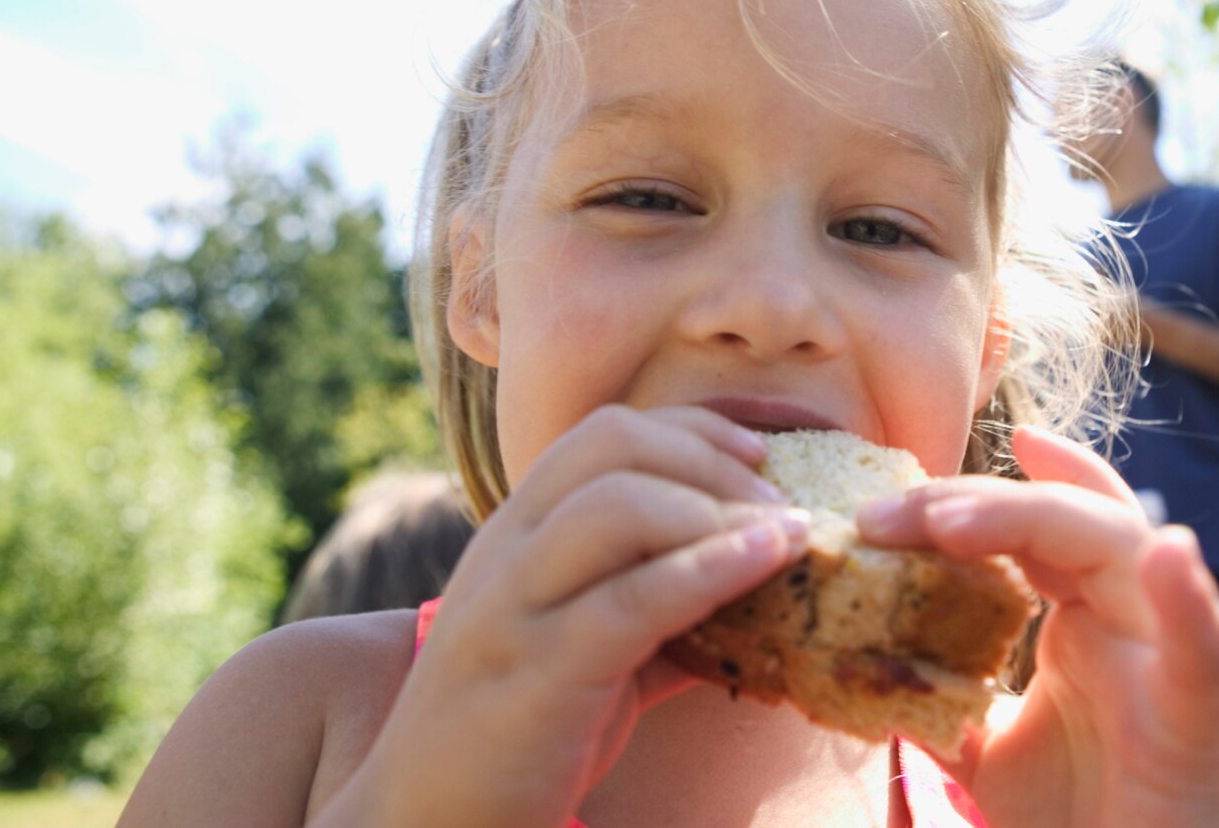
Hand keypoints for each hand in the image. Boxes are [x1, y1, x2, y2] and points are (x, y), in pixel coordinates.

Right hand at [320, 406, 807, 827]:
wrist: (430, 820)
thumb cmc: (518, 735)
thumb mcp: (582, 650)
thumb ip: (652, 610)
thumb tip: (753, 588)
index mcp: (514, 534)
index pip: (603, 434)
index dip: (691, 430)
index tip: (760, 455)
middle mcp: (507, 553)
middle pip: (612, 446)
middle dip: (711, 458)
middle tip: (781, 500)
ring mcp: (515, 608)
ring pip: (619, 507)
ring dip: (718, 507)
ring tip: (787, 533)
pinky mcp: (539, 673)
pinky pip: (633, 600)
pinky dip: (712, 569)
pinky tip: (765, 563)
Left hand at [858, 427, 1218, 827]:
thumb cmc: (1082, 823)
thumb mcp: (985, 762)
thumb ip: (940, 711)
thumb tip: (864, 674)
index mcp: (1084, 624)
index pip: (1037, 530)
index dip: (980, 495)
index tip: (908, 477)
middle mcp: (1129, 624)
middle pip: (1069, 520)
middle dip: (979, 503)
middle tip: (888, 514)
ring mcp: (1165, 665)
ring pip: (1126, 551)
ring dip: (1043, 520)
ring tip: (952, 521)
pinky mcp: (1199, 727)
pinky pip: (1205, 655)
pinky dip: (1190, 603)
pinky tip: (1171, 553)